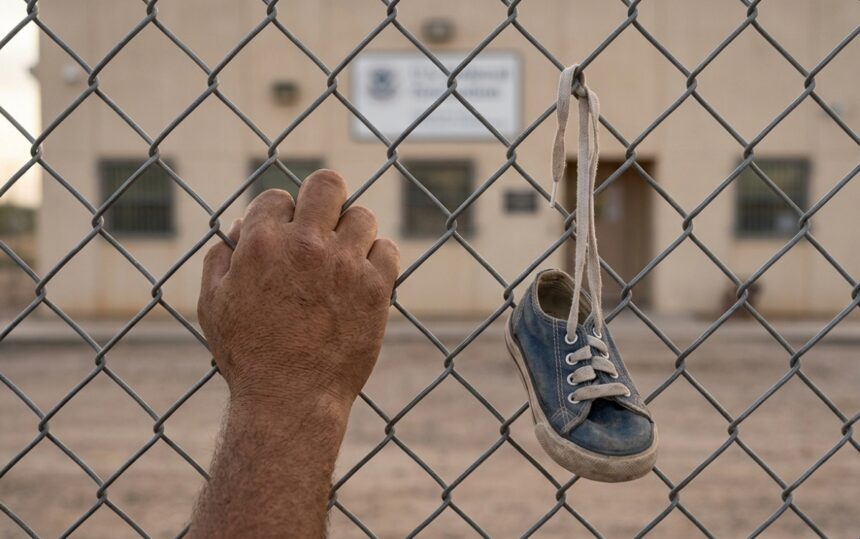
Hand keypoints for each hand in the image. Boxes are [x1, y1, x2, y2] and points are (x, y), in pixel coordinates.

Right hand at [197, 170, 398, 412]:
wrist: (290, 399)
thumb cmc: (248, 355)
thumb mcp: (214, 304)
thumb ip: (221, 257)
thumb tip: (239, 227)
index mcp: (261, 242)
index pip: (278, 197)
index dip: (280, 217)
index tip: (285, 238)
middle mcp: (306, 244)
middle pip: (327, 184)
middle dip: (324, 198)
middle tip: (323, 223)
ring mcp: (344, 264)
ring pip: (362, 215)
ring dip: (352, 232)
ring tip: (343, 257)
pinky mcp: (375, 287)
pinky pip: (387, 249)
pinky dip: (377, 258)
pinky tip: (363, 276)